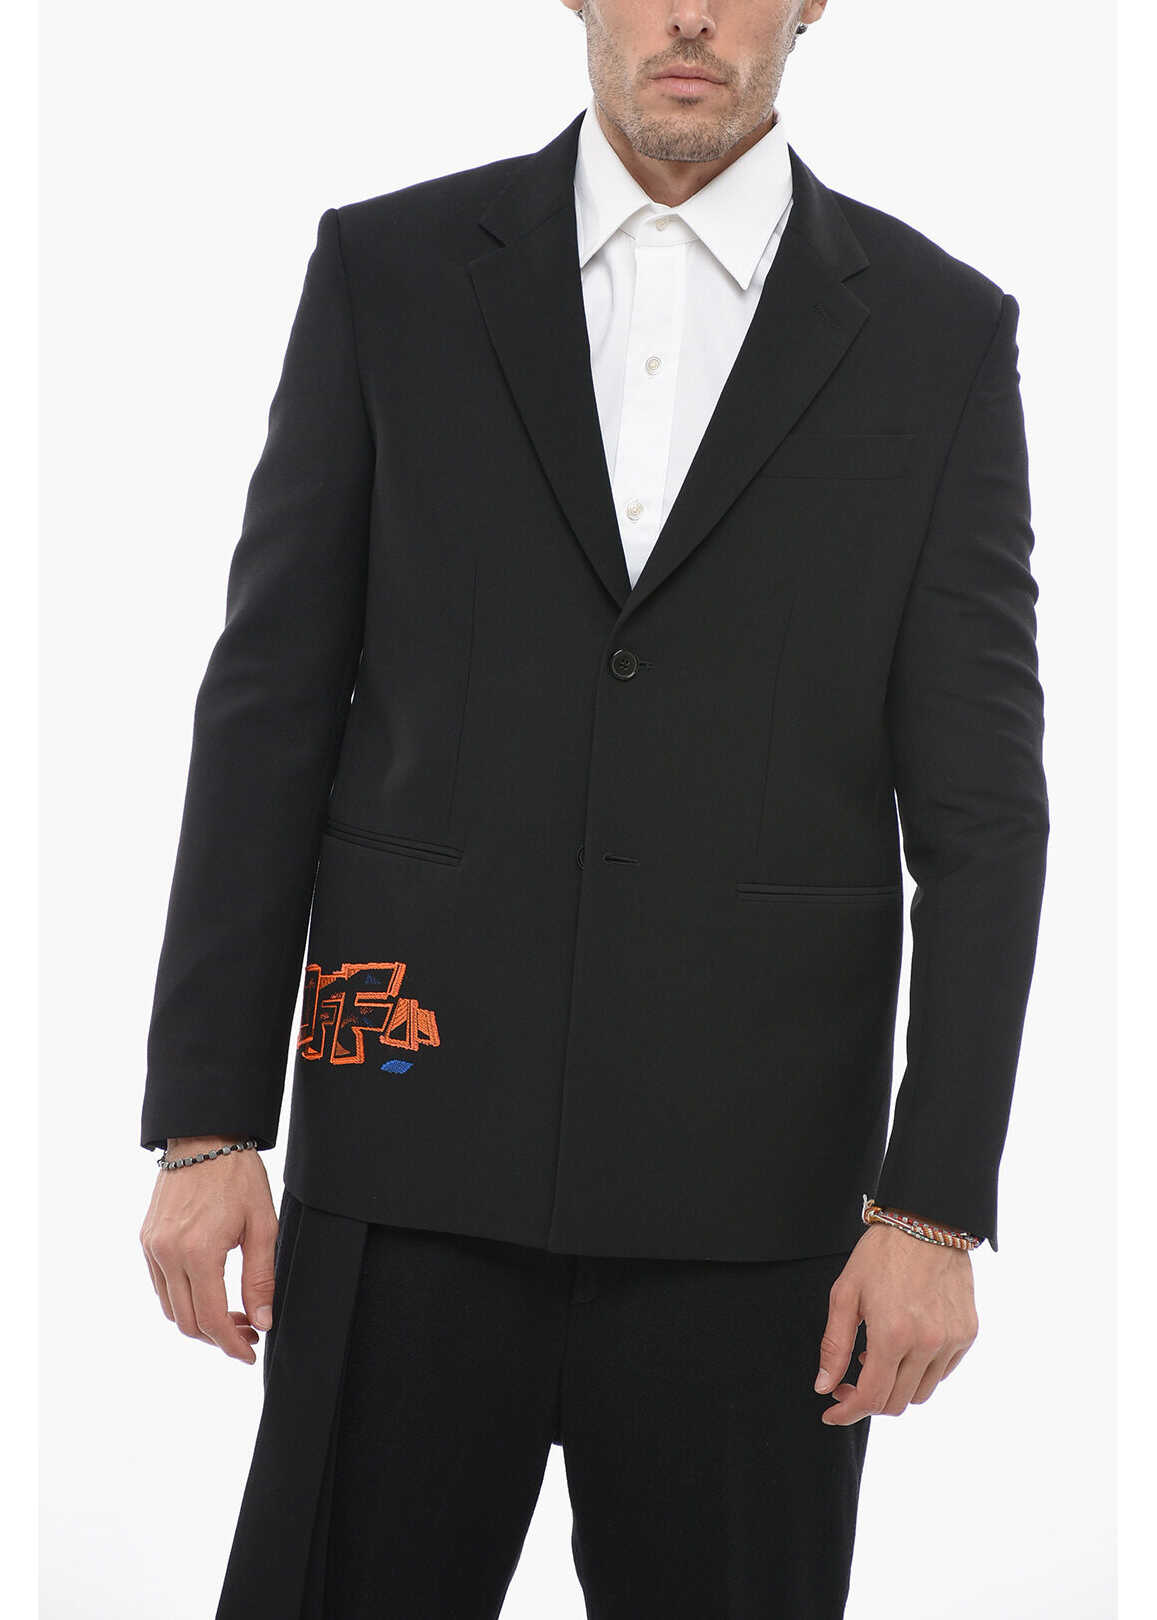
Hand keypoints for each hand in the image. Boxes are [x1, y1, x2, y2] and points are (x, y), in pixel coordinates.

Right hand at [139, 1137, 278, 1363]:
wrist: (205, 1136)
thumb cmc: (238, 1176)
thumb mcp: (262, 1225)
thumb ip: (261, 1278)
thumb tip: (263, 1321)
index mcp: (198, 1252)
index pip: (212, 1319)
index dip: (232, 1345)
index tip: (250, 1353)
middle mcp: (167, 1253)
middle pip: (187, 1321)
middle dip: (219, 1337)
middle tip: (249, 1332)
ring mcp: (152, 1247)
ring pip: (170, 1308)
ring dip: (199, 1320)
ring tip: (233, 1314)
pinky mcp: (146, 1239)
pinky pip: (160, 1285)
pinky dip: (182, 1298)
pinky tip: (209, 1290)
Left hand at [814, 1222, 978, 1423]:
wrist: (926, 1223)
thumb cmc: (881, 1254)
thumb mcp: (845, 1294)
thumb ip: (835, 1345)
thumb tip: (824, 1386)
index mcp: (892, 1336)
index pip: (871, 1398)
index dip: (848, 1412)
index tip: (832, 1411)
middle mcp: (926, 1344)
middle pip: (897, 1402)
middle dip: (869, 1401)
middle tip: (849, 1381)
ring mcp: (951, 1341)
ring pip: (921, 1393)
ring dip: (896, 1387)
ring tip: (877, 1357)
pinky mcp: (967, 1334)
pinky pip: (942, 1372)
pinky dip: (920, 1371)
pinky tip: (904, 1347)